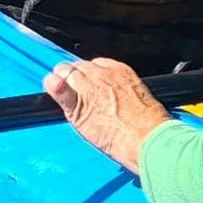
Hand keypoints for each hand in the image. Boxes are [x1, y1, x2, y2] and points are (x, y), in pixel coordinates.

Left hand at [45, 56, 168, 172]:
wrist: (147, 138)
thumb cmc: (150, 125)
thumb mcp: (141, 99)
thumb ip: (122, 93)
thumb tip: (116, 100)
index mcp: (120, 71)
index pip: (96, 64)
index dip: (90, 75)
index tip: (91, 86)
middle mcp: (102, 75)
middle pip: (78, 66)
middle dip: (75, 78)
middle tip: (77, 93)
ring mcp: (88, 87)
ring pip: (65, 72)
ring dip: (63, 82)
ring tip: (66, 95)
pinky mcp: (77, 104)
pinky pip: (57, 87)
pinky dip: (53, 88)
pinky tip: (52, 90)